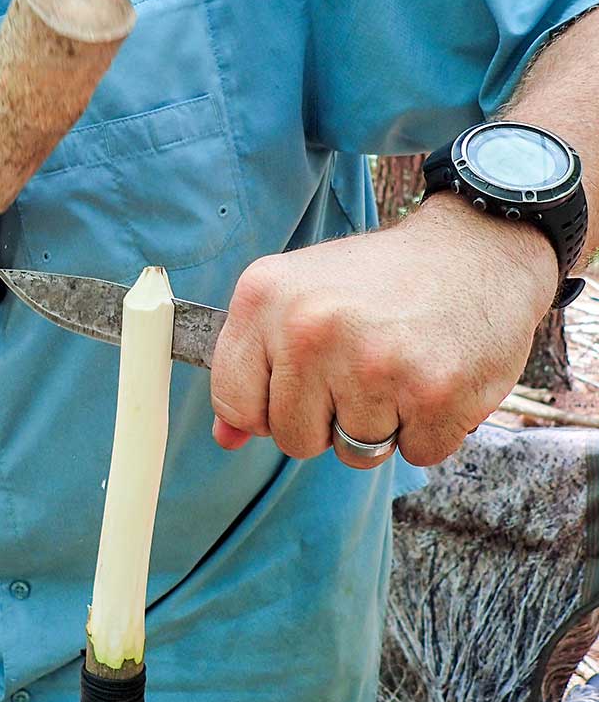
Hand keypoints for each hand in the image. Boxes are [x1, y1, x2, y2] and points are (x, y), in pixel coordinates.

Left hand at [210, 195, 557, 468]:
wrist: (475, 247)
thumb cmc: (381, 280)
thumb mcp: (299, 296)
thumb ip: (254, 364)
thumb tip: (225, 437)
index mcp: (265, 297)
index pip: (234, 402)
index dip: (268, 406)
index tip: (301, 380)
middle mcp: (311, 329)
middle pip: (293, 438)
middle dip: (329, 419)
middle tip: (364, 364)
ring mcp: (372, 363)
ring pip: (356, 453)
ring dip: (383, 424)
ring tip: (400, 365)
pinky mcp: (434, 393)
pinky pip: (416, 454)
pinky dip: (430, 428)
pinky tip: (435, 373)